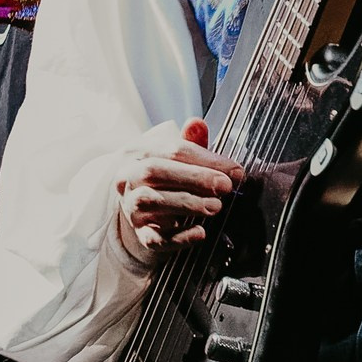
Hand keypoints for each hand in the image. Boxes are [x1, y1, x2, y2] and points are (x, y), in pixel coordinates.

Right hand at [114, 118, 242, 264]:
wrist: (145, 213)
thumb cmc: (165, 179)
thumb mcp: (176, 159)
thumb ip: (190, 143)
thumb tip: (197, 124)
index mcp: (138, 153)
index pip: (170, 150)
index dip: (205, 159)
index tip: (234, 170)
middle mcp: (128, 178)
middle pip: (154, 172)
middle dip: (194, 178)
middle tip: (225, 186)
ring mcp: (131, 207)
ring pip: (150, 202)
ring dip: (187, 203)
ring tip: (216, 206)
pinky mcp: (139, 234)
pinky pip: (154, 238)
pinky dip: (179, 237)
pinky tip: (199, 233)